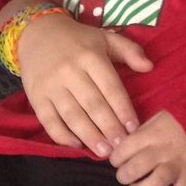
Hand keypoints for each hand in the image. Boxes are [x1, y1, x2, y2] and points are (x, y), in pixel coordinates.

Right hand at [17, 11, 148, 154]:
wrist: (37, 33)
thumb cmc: (79, 40)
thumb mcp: (106, 38)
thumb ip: (130, 51)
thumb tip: (150, 67)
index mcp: (91, 57)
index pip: (110, 88)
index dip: (123, 109)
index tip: (134, 128)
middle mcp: (70, 72)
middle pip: (92, 104)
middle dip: (109, 128)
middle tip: (122, 146)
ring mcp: (50, 85)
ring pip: (72, 115)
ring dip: (89, 135)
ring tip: (104, 151)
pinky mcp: (35, 96)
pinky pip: (48, 120)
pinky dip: (61, 135)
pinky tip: (76, 145)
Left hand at [109, 110, 185, 185]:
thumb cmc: (172, 124)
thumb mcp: (153, 119)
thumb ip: (136, 134)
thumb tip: (115, 149)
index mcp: (152, 133)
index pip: (124, 149)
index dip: (115, 158)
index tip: (118, 159)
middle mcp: (164, 149)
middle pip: (137, 167)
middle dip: (124, 175)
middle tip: (125, 175)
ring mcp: (178, 163)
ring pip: (157, 181)